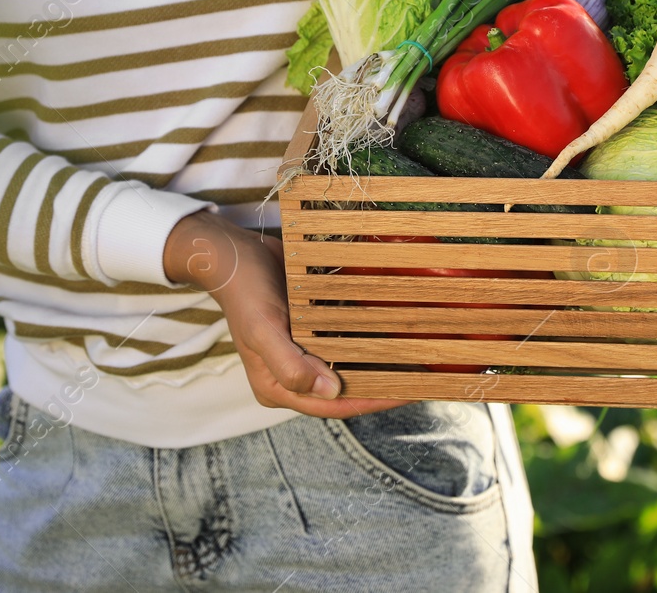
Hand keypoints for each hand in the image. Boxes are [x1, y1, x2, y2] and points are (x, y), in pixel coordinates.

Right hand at [162, 212, 409, 417]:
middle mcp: (293, 374)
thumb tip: (331, 389)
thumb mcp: (262, 329)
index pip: (334, 404)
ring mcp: (302, 351)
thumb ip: (290, 365)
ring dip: (378, 363)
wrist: (233, 252)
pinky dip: (367, 338)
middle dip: (381, 385)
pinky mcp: (310, 329)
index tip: (409, 392)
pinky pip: (344, 340)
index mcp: (277, 386)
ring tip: (416, 357)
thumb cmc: (244, 292)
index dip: (373, 401)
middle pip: (345, 389)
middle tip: (422, 376)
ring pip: (348, 366)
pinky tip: (393, 332)